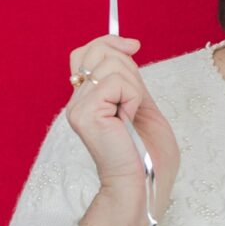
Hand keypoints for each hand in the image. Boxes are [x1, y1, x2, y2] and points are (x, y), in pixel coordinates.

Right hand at [65, 35, 180, 225]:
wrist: (145, 184)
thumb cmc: (148, 154)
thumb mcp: (141, 102)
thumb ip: (128, 77)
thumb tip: (127, 45)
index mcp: (87, 99)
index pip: (85, 52)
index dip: (109, 41)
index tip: (135, 46)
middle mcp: (76, 102)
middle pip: (99, 51)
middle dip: (129, 68)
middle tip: (135, 102)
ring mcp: (76, 107)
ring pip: (111, 64)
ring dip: (134, 88)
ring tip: (131, 116)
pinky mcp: (84, 113)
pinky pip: (115, 82)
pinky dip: (133, 98)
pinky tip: (128, 120)